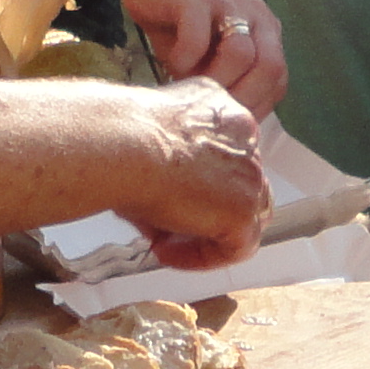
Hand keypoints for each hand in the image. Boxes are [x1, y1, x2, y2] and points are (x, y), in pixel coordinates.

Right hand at [118, 78, 271, 266]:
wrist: (121, 143)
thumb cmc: (119, 137)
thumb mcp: (148, 145)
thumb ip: (169, 171)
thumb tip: (159, 207)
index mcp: (223, 111)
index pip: (229, 155)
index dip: (202, 185)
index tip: (170, 198)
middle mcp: (245, 136)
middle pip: (241, 185)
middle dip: (207, 210)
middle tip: (166, 226)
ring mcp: (249, 174)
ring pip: (245, 216)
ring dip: (207, 234)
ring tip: (164, 242)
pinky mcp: (242, 208)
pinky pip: (236, 247)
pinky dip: (203, 257)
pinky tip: (166, 251)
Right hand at [123, 0, 285, 115]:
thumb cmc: (184, 32)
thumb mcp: (212, 63)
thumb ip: (230, 86)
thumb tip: (235, 136)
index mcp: (267, 33)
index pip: (278, 79)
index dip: (255, 108)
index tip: (226, 124)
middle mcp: (257, 15)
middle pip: (270, 67)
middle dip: (240, 99)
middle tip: (208, 111)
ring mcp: (228, 3)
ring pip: (241, 54)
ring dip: (214, 82)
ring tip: (189, 88)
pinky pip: (197, 39)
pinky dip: (184, 62)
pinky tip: (172, 66)